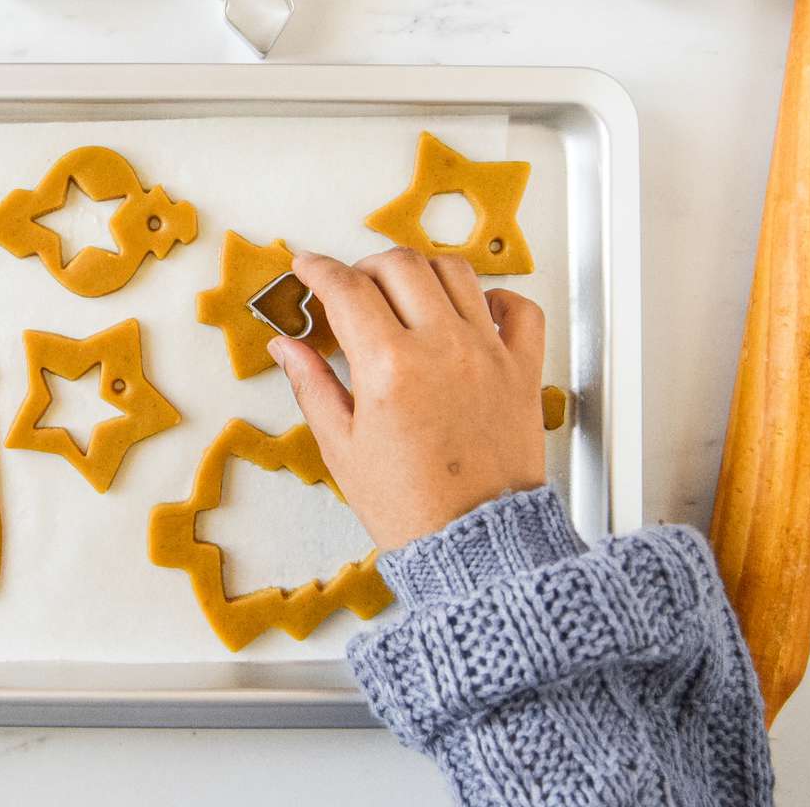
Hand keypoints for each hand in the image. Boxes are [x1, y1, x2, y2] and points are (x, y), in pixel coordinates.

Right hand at [268, 248, 546, 550]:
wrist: (475, 544)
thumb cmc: (410, 507)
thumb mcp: (342, 448)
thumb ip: (312, 385)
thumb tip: (286, 347)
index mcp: (389, 367)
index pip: (346, 289)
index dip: (319, 269)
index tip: (308, 267)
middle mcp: (442, 348)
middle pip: (400, 265)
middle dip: (366, 266)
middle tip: (352, 286)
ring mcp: (488, 354)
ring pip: (456, 272)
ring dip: (422, 270)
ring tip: (404, 292)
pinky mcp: (522, 370)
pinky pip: (519, 309)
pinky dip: (495, 297)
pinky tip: (471, 310)